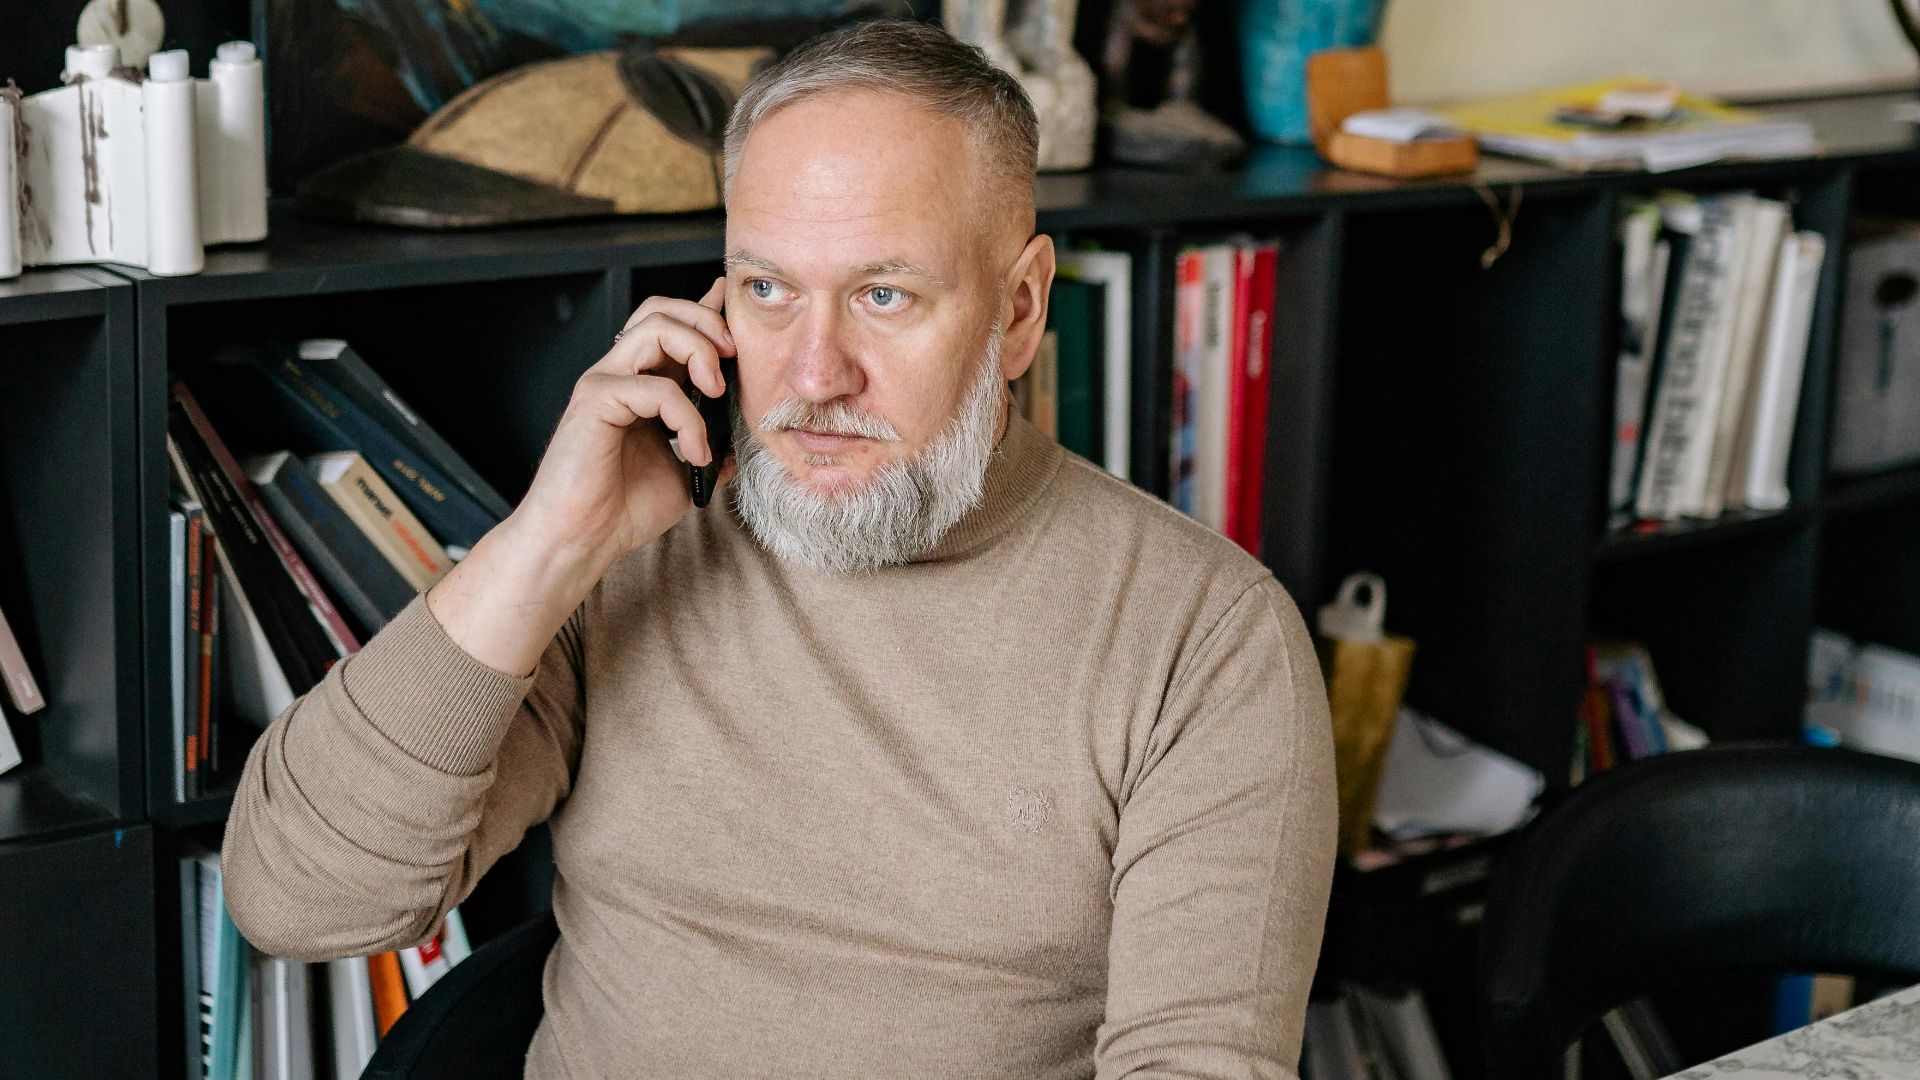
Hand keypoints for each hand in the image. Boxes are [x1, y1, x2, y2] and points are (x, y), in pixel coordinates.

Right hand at [511, 276, 737, 567]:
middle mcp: (621, 375)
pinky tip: (695, 452)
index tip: (735, 310)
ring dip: (699, 351)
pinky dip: (688, 418)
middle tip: (733, 355)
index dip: (705, 311)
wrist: (582, 540)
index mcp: (641, 386)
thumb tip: (739, 446)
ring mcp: (605, 383)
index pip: (671, 329)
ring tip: (717, 393)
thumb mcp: (685, 477)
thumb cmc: (622, 510)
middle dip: (705, 320)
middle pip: (661, 310)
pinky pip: (656, 388)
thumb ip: (710, 451)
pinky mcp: (595, 399)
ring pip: (655, 328)